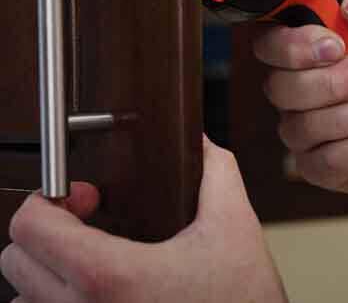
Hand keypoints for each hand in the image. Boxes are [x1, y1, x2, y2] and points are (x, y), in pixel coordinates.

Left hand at [0, 137, 287, 302]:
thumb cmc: (243, 300)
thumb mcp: (235, 224)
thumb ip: (216, 170)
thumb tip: (200, 143)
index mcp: (112, 278)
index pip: (30, 230)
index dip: (48, 198)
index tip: (85, 195)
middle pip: (15, 261)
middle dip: (48, 227)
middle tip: (88, 217)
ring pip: (22, 298)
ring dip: (47, 267)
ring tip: (88, 251)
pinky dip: (54, 297)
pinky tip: (95, 283)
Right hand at [254, 0, 347, 195]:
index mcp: (305, 43)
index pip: (268, 43)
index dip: (293, 47)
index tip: (336, 45)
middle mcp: (295, 86)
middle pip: (281, 88)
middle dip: (335, 83)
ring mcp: (303, 128)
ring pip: (306, 126)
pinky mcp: (320, 165)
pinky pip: (327, 161)